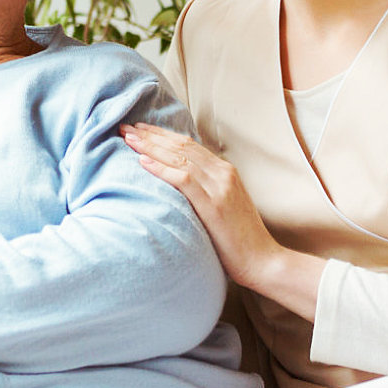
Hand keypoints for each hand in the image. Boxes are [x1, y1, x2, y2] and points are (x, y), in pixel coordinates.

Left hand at [120, 123, 305, 301]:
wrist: (262, 260)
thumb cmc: (239, 238)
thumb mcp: (223, 204)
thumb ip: (205, 188)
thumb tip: (177, 182)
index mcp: (225, 170)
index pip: (188, 144)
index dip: (161, 134)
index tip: (139, 128)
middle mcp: (223, 173)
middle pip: (181, 146)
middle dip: (150, 135)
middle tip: (125, 127)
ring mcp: (220, 187)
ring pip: (180, 157)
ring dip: (150, 146)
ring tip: (128, 139)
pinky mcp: (214, 204)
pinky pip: (183, 180)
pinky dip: (161, 169)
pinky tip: (142, 162)